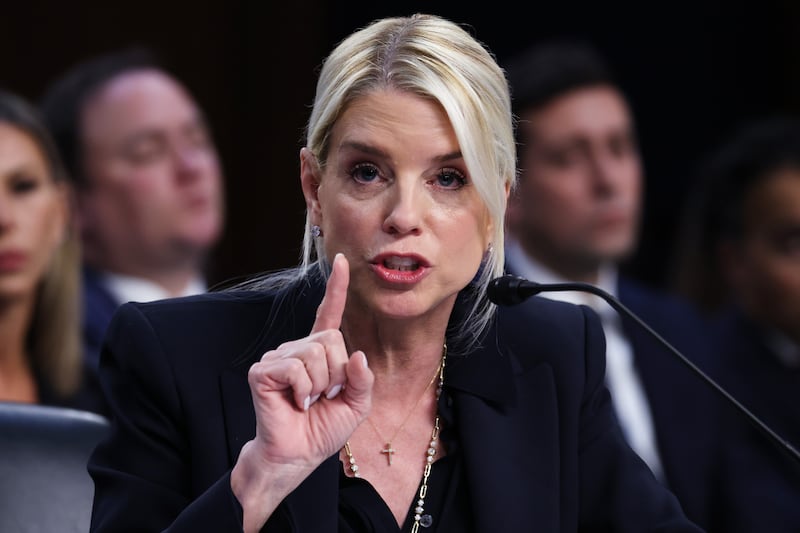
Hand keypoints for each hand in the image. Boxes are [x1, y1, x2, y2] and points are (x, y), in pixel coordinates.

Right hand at [232, 253, 372, 528]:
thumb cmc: (323, 430)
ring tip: (309, 402)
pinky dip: (303, 389)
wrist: (298, 455)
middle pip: (331, 339)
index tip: (341, 260)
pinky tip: (296, 403)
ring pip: (315, 354)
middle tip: (324, 396)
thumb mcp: (356, 405)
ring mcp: (277, 356)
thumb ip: (362, 379)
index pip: (329, 313)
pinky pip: (295, 368)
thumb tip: (357, 355)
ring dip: (321, 385)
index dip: (336, 287)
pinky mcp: (262, 370)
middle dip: (337, 373)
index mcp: (320, 352)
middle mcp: (297, 348)